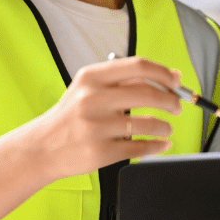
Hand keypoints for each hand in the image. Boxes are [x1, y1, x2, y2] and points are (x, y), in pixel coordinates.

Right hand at [21, 57, 181, 181]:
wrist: (41, 148)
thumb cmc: (71, 117)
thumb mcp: (89, 90)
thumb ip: (125, 81)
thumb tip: (171, 77)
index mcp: (91, 78)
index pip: (138, 67)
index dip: (164, 73)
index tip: (176, 81)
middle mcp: (92, 100)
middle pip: (147, 94)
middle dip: (171, 101)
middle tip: (177, 106)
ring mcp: (96, 127)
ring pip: (147, 123)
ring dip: (165, 126)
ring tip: (166, 128)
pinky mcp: (101, 153)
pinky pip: (140, 148)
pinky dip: (156, 146)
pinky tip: (160, 144)